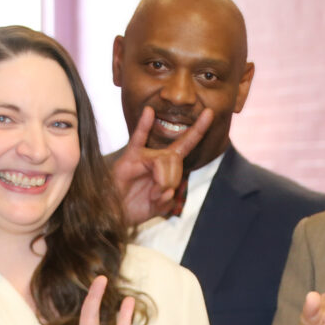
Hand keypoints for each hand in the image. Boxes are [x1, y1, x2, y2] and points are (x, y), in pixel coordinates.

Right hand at [106, 107, 211, 224]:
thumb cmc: (136, 207)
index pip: (186, 144)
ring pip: (163, 161)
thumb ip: (166, 199)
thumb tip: (168, 191)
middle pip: (175, 160)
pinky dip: (144, 125)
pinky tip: (149, 112)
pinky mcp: (128, 159)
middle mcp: (157, 157)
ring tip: (152, 195)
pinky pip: (137, 139)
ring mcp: (143, 157)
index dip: (198, 130)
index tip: (210, 113)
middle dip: (172, 180)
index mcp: (167, 166)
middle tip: (161, 194)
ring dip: (162, 182)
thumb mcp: (158, 206)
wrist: (114, 212)